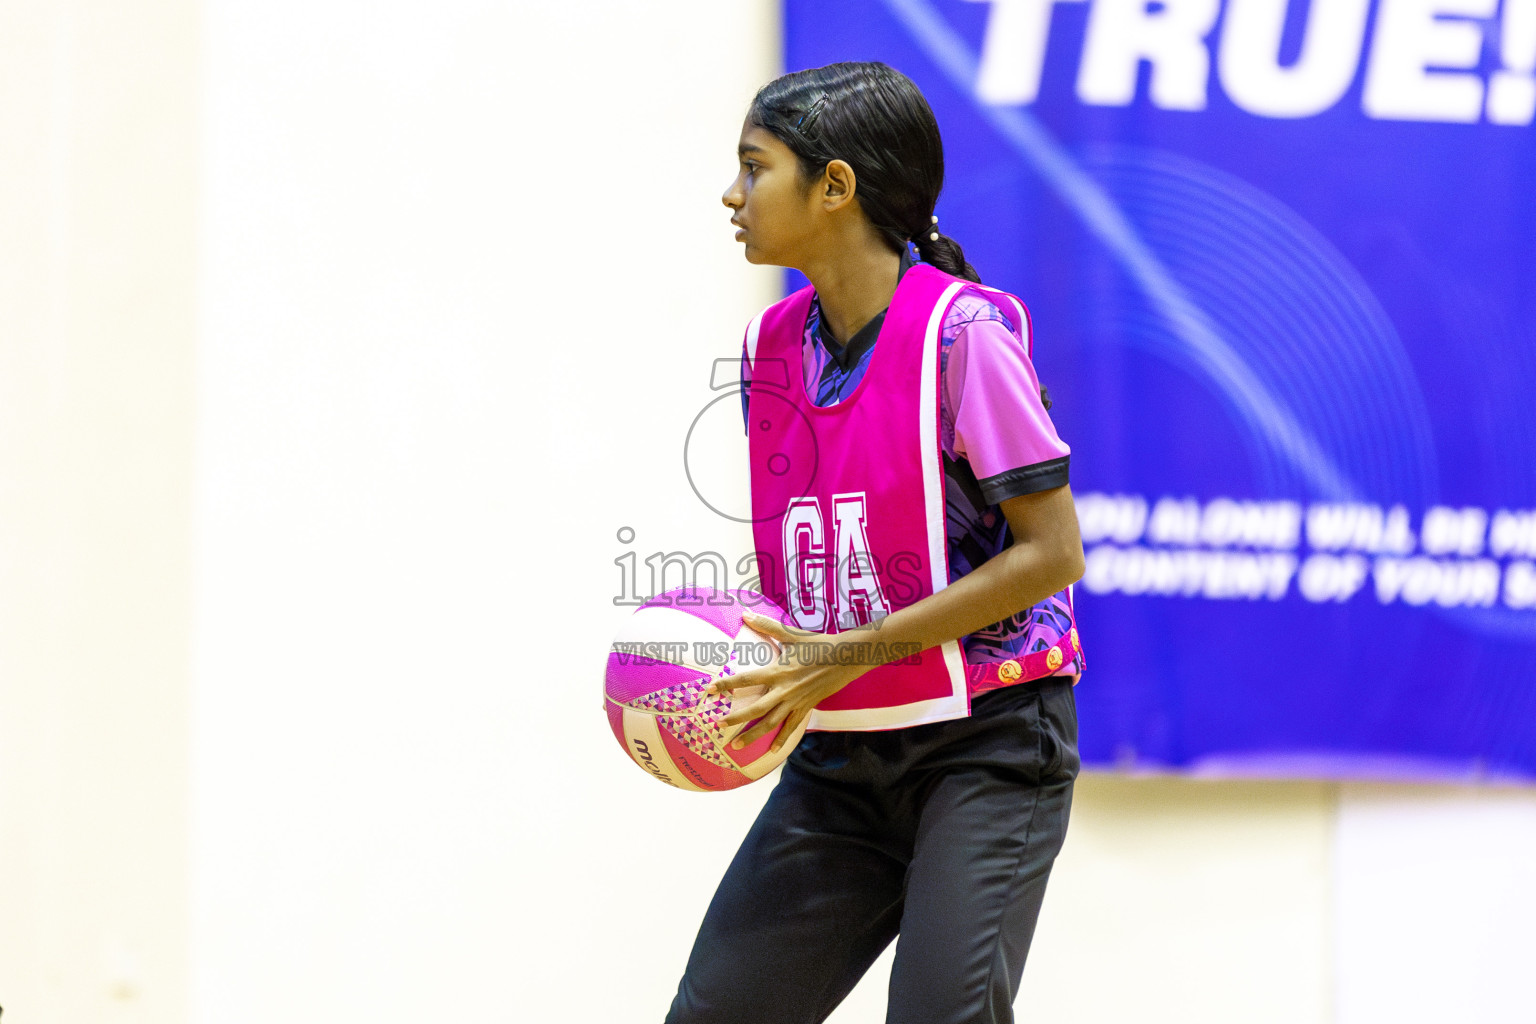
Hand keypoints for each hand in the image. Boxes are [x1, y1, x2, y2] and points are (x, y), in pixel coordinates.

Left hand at [703, 612, 870, 754]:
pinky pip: (791, 727)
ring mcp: (795, 702)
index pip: (745, 679)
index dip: (726, 684)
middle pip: (755, 709)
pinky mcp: (806, 708)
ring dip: (753, 735)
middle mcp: (784, 690)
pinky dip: (781, 740)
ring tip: (736, 745)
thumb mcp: (791, 634)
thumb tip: (745, 613)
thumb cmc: (817, 644)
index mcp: (777, 672)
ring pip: (770, 724)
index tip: (709, 690)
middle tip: (718, 725)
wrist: (845, 658)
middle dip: (736, 719)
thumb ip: (766, 625)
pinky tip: (771, 751)